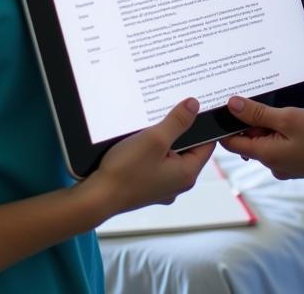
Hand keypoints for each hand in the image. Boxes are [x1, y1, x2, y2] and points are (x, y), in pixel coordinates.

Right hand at [80, 98, 214, 220]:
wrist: (97, 197)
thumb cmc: (126, 171)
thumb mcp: (155, 139)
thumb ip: (178, 122)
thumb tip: (194, 106)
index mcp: (187, 174)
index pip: (206, 145)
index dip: (202, 124)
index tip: (197, 107)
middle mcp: (178, 183)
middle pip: (188, 149)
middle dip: (180, 129)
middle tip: (171, 109)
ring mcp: (162, 186)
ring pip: (170, 154)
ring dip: (163, 139)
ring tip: (153, 123)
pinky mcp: (147, 186)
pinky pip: (157, 162)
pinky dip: (152, 150)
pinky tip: (140, 140)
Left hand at [219, 96, 303, 179]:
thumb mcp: (288, 118)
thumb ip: (258, 113)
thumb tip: (232, 106)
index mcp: (266, 155)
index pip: (231, 143)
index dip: (227, 124)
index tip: (229, 104)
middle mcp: (273, 164)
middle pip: (249, 140)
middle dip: (251, 120)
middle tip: (262, 97)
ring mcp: (286, 164)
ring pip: (267, 140)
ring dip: (269, 122)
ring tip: (283, 106)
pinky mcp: (298, 161)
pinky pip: (281, 143)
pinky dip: (283, 129)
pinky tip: (296, 117)